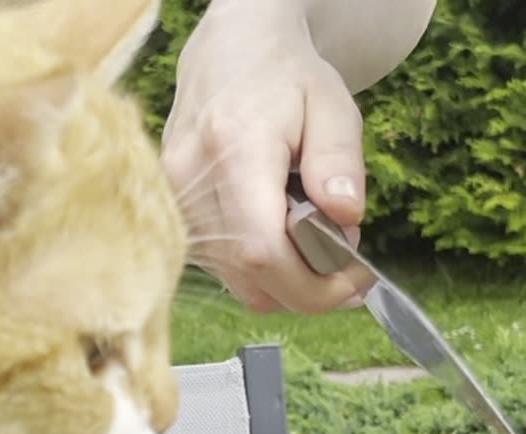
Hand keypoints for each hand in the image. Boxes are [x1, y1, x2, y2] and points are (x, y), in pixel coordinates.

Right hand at [161, 0, 367, 312]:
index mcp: (233, 148)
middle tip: (346, 260)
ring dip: (285, 278)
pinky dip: (260, 267)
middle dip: (309, 287)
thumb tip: (345, 218)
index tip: (355, 279)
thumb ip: (339, 160)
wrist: (229, 54)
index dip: (312, 284)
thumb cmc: (284, 77)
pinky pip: (222, 268)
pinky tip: (279, 233)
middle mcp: (190, 181)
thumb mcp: (332, 105)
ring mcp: (173, 202)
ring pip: (237, 281)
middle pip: (250, 276)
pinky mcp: (171, 215)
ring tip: (312, 238)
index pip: (262, 250)